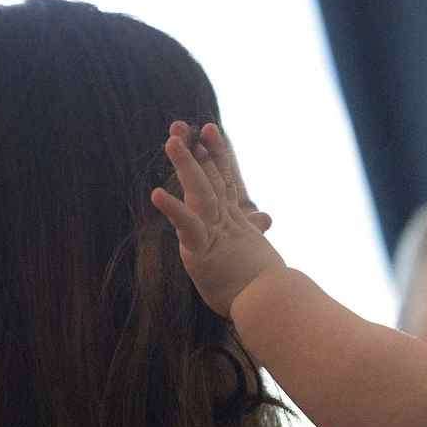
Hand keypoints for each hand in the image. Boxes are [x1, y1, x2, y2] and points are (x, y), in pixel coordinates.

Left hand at [150, 122, 284, 316]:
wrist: (271, 302)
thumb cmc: (263, 285)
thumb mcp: (253, 254)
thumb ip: (254, 232)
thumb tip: (265, 218)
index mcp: (234, 223)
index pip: (223, 182)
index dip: (215, 156)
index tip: (208, 132)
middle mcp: (225, 222)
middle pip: (209, 178)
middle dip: (196, 151)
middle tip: (182, 124)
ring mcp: (215, 234)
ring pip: (199, 193)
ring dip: (185, 166)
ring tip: (171, 140)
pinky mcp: (204, 250)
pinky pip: (188, 225)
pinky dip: (172, 209)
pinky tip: (155, 194)